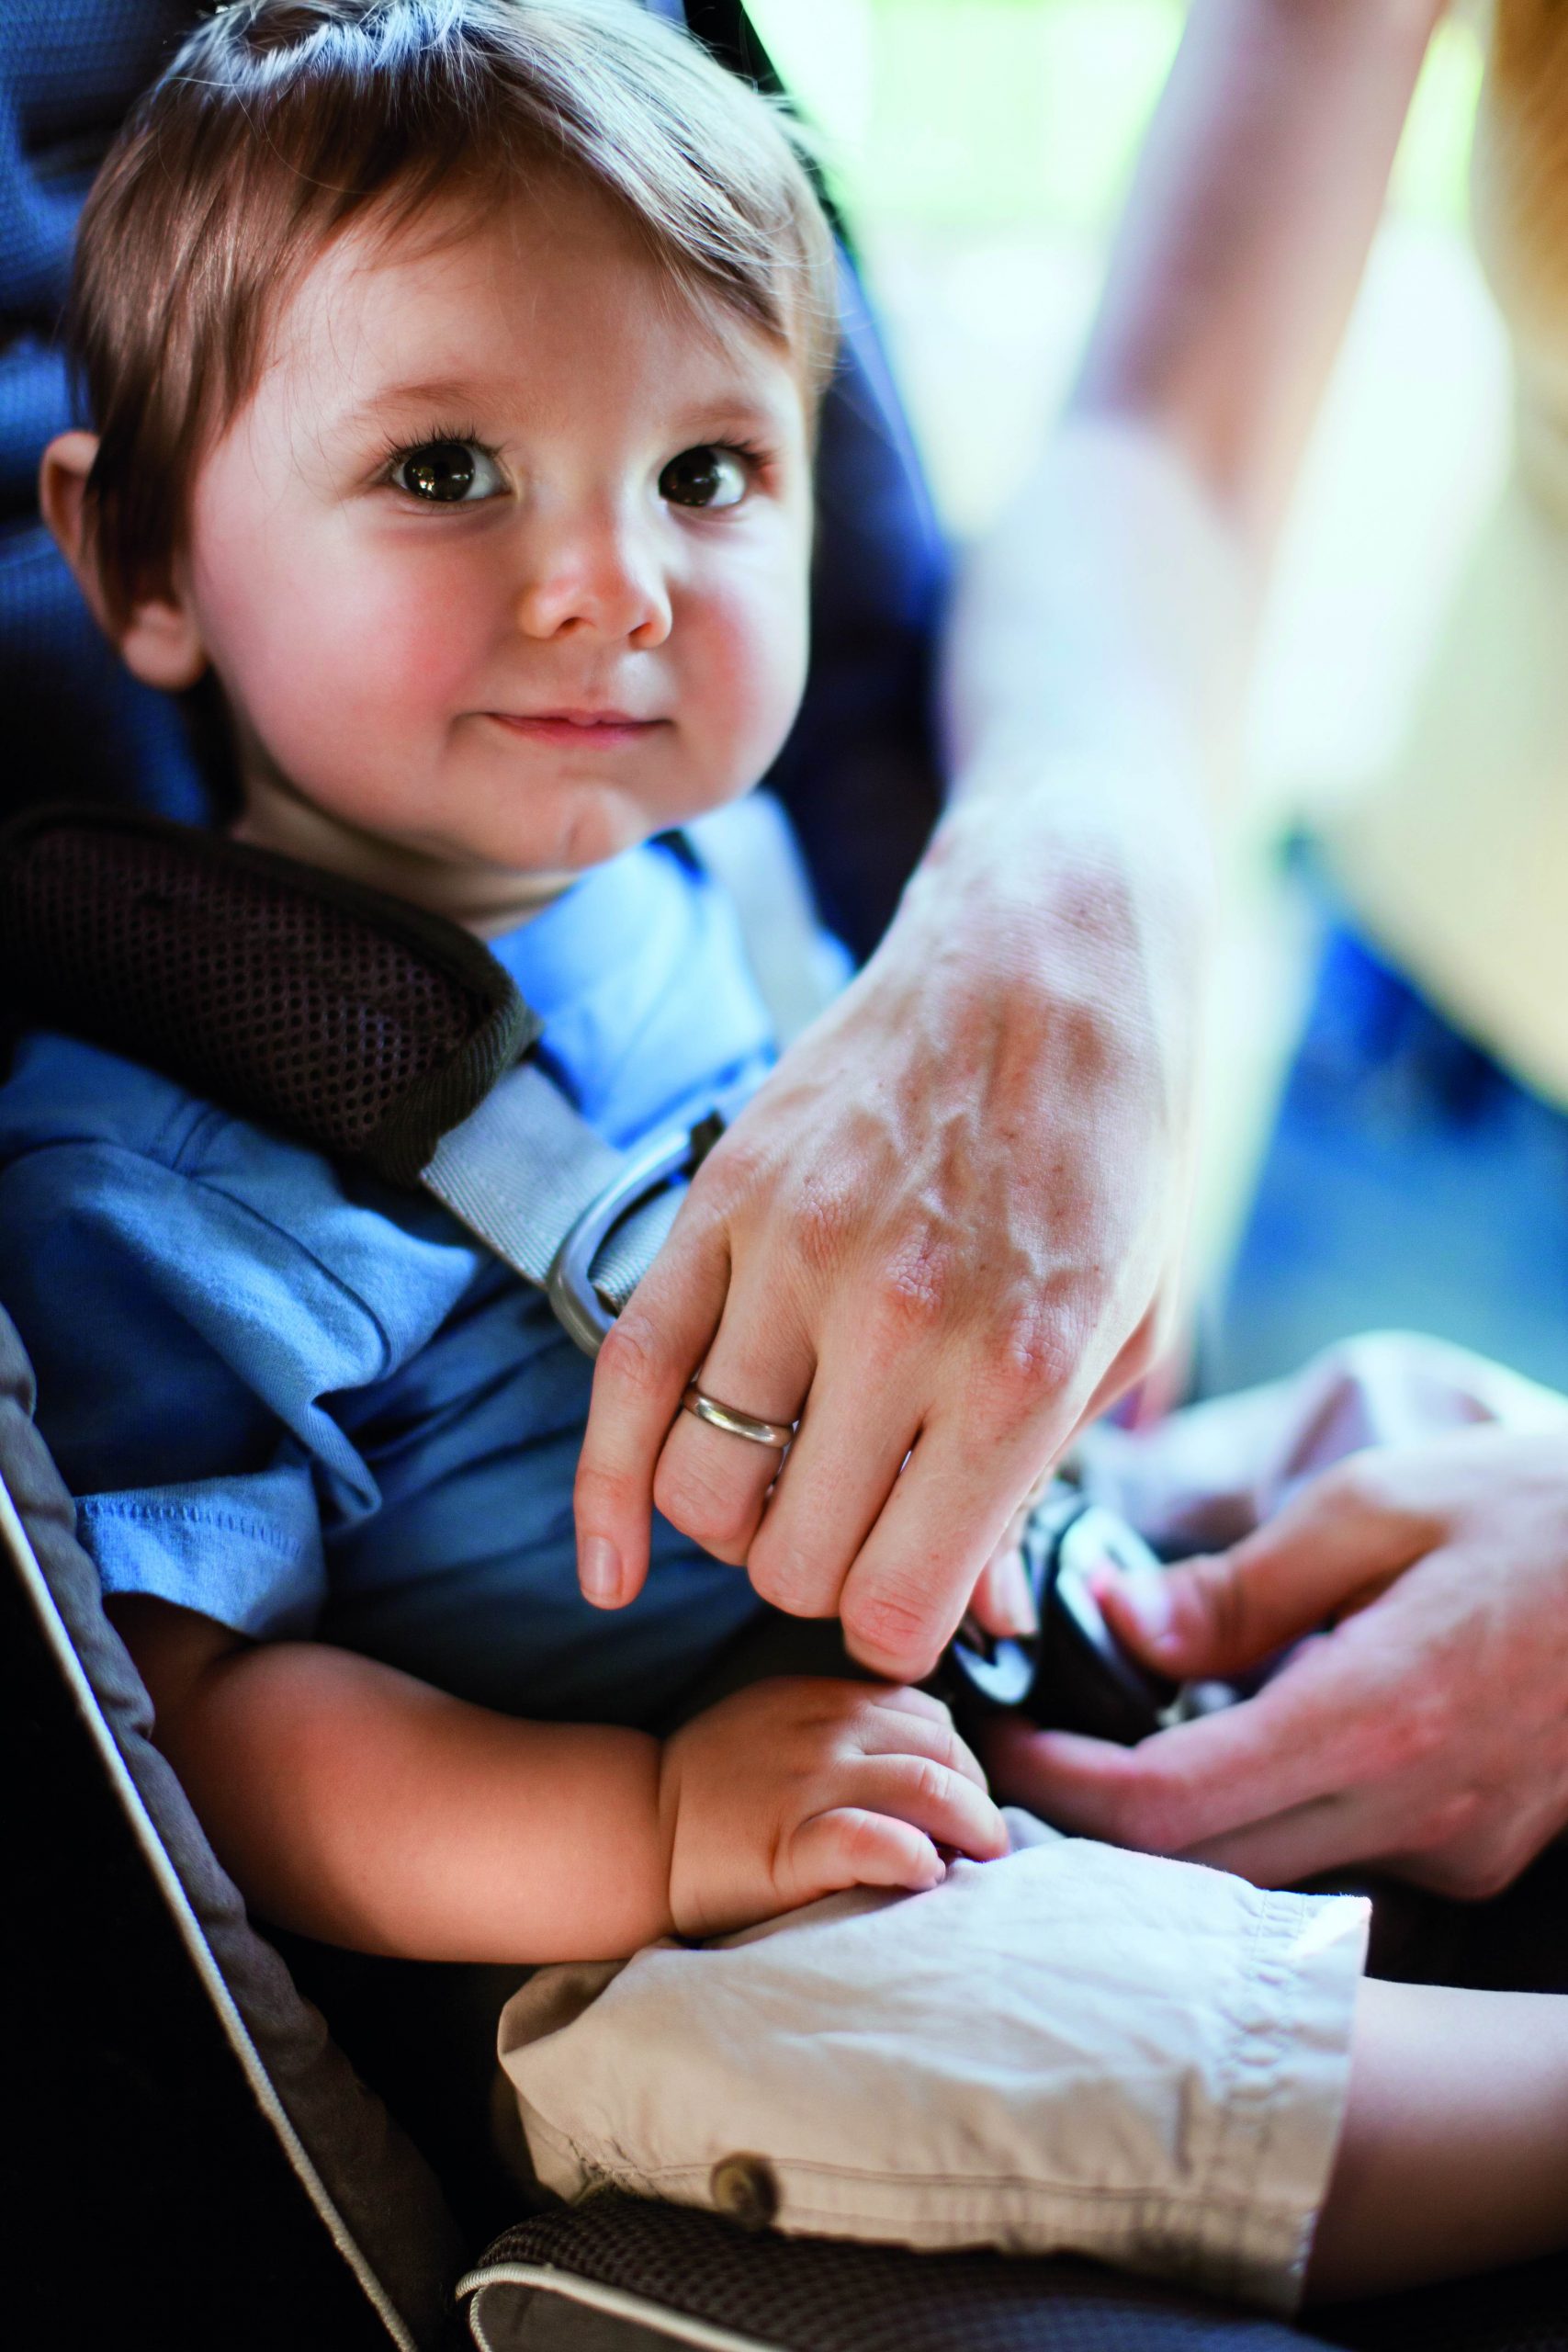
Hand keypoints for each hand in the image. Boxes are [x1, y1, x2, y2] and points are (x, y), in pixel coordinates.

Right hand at [575, 791, 1201, 1680]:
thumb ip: (1045, 1482)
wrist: (1049, 956)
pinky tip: (612, 1562)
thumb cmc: (1112, 1148)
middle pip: (788, 1566)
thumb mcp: (1127, 1327)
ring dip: (736, 1524)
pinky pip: (624, 1386)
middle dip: (820, 1579)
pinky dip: (604, 1497)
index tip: (907, 1605)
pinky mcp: (718, 1204)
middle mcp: (892, 1326)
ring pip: (698, 1491)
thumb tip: (985, 1622)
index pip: (894, 1606)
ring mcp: (789, 1259)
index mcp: (1015, 1373)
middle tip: (859, 1532)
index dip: (896, 1634)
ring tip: (788, 1483)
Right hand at [658, 1678, 1006, 1939]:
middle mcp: (824, 1731)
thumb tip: (928, 1766)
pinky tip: (926, 1874)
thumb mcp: (778, 1726)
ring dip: (972, 1827)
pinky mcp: (791, 1844)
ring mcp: (808, 1785)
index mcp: (825, 1699)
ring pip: (927, 1785)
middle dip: (978, 1796)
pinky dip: (915, 1855)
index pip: (928, 1714)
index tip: (965, 1801)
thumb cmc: (714, 1792)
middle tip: (985, 1842)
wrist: (634, 1833)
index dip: (962, 1759)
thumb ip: (843, 1728)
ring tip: (977, 1863)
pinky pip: (873, 1839)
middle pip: (943, 1748)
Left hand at [987, 1429, 1567, 1895]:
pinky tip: (1225, 1748)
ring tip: (1101, 1747)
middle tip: (1016, 1760)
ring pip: (1267, 1874)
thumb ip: (1243, 1584)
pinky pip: (1337, 1856)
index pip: (1170, 1811)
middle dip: (1091, 1829)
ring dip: (1173, 1833)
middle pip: (1202, 1871)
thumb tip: (1120, 1625)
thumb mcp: (1379, 1504)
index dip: (1059, 1796)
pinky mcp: (1482, 1852)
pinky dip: (1259, 1819)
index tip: (997, 1750)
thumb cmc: (1540, 1509)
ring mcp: (1459, 1848)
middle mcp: (1418, 1812)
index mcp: (1378, 1717)